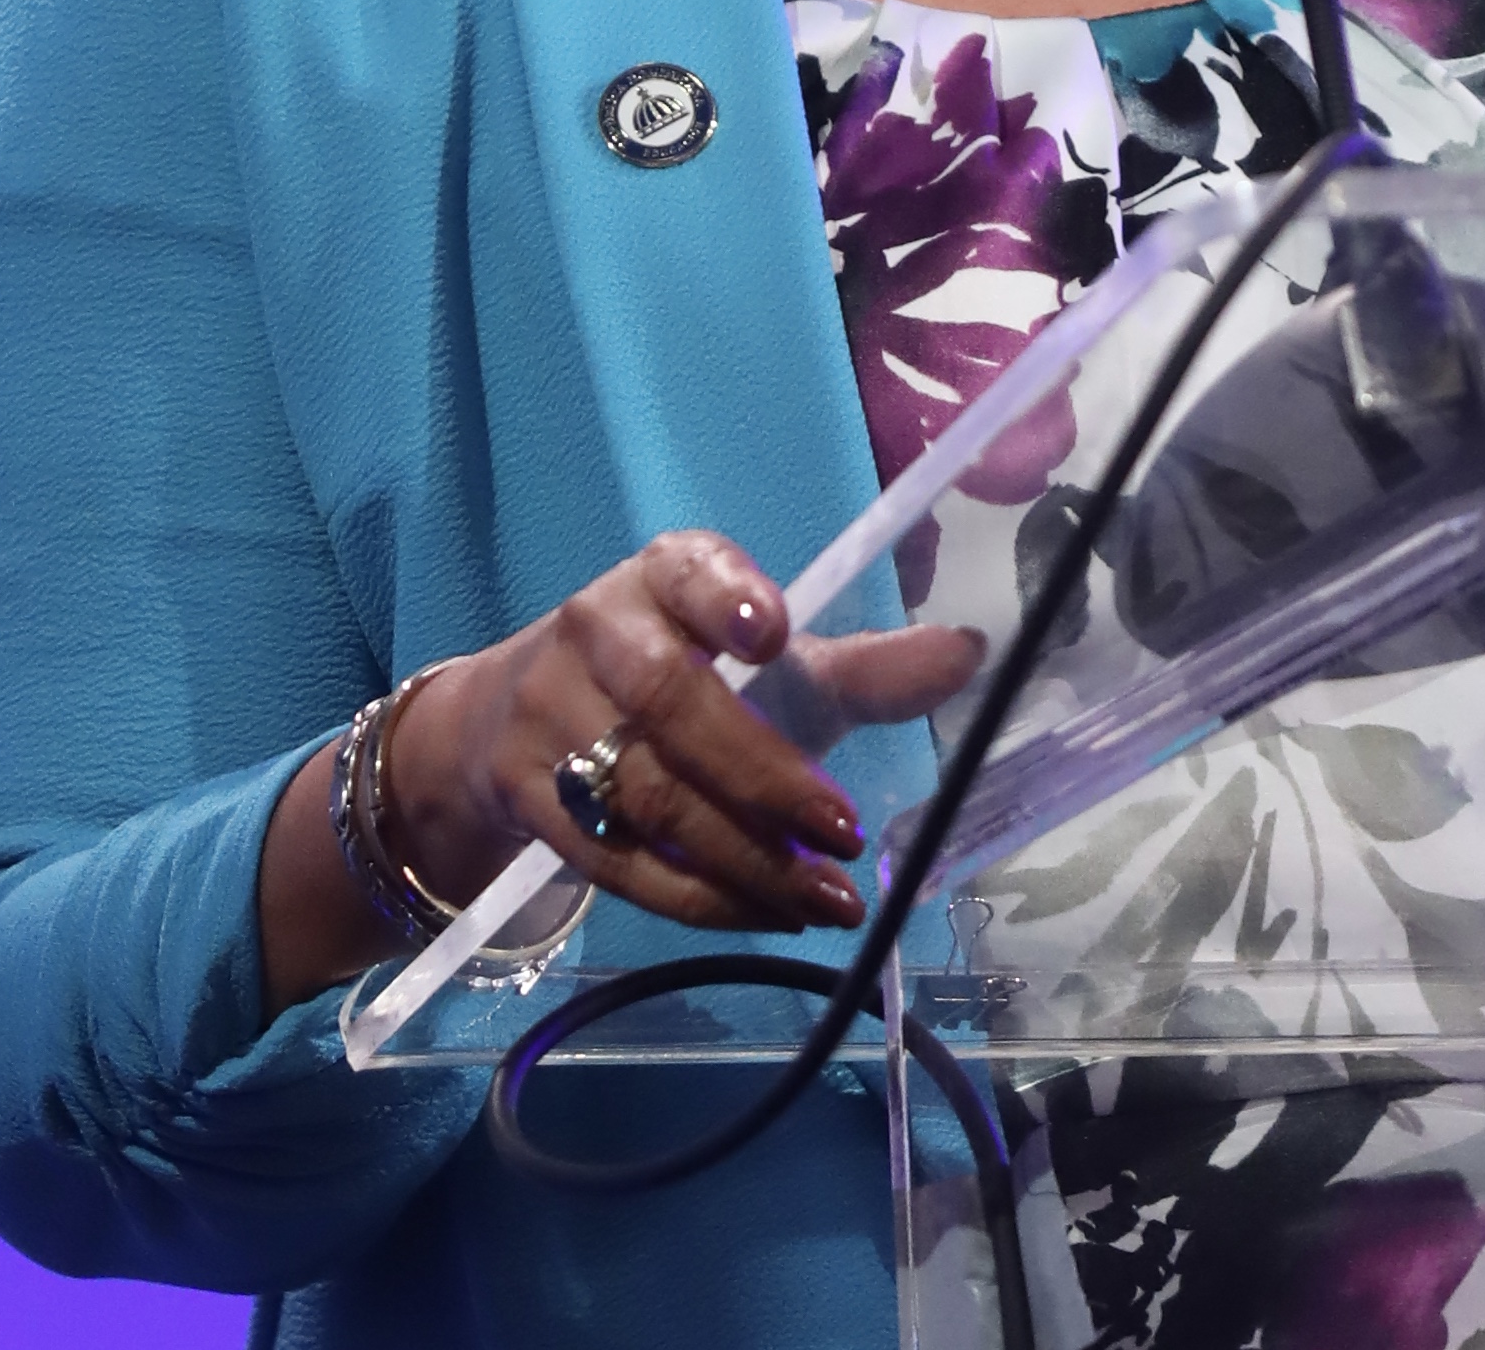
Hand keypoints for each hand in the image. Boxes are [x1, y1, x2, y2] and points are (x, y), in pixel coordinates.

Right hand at [382, 530, 981, 936]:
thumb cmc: (684, 680)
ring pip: (646, 792)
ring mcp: (547, 714)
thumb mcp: (770, 663)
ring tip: (829, 898)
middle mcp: (596, 630)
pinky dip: (699, 897)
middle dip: (763, 774)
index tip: (776, 635)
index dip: (726, 596)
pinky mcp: (525, 796)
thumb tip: (970, 652)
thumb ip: (865, 667)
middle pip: (669, 700)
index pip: (688, 570)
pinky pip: (615, 858)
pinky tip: (769, 914)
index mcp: (664, 575)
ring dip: (744, 856)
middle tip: (845, 833)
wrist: (514, 723)